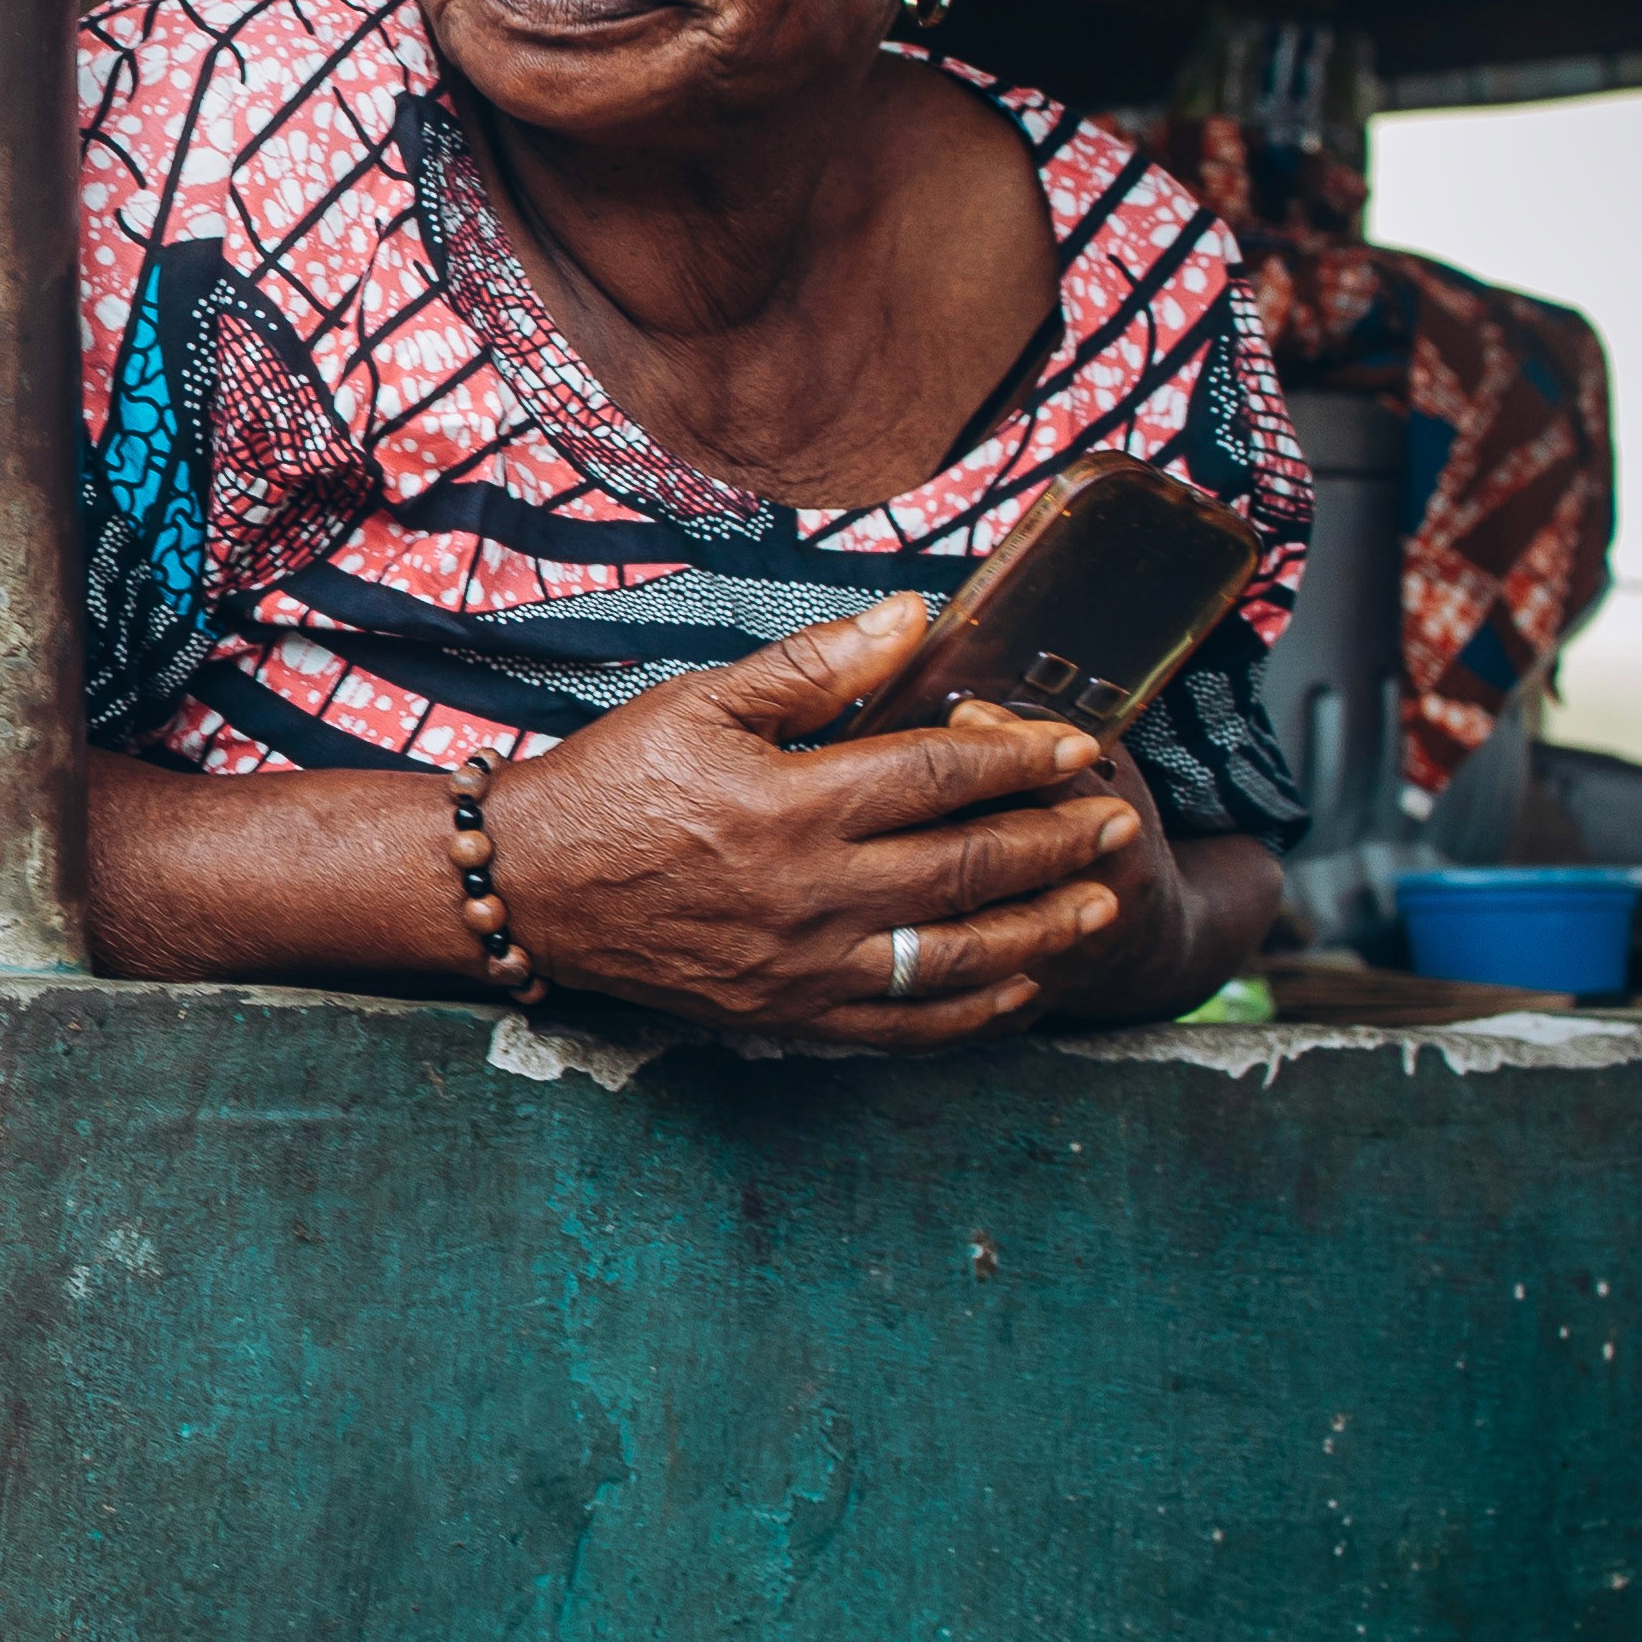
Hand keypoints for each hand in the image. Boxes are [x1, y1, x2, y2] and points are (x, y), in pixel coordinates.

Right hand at [488, 601, 1148, 1047]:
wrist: (527, 886)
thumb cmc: (610, 783)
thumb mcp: (701, 701)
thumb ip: (814, 664)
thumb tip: (911, 616)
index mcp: (790, 803)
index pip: (937, 775)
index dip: (1019, 758)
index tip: (1076, 748)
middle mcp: (807, 891)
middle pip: (966, 867)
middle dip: (1056, 842)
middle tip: (1114, 824)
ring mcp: (800, 963)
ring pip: (954, 955)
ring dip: (1040, 929)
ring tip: (1095, 903)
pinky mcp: (785, 1014)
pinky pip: (902, 1025)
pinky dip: (972, 1012)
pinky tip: (1019, 986)